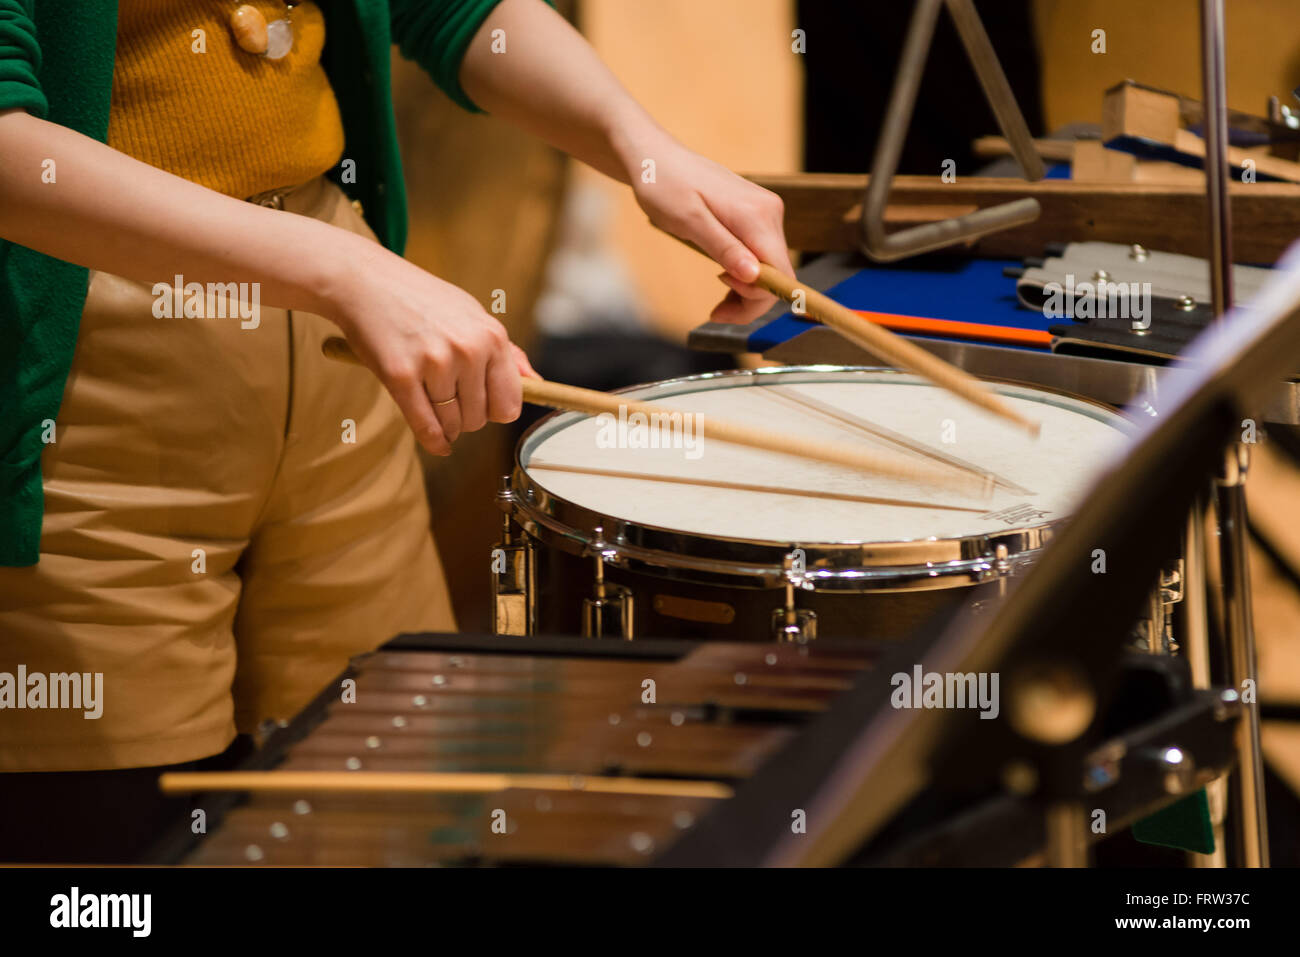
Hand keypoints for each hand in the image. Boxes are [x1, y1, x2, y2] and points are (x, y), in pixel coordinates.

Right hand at [324, 239, 523, 454]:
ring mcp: (434, 363)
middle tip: (450, 399)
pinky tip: (438, 443)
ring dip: (447, 426)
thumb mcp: (473, 315)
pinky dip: (434, 442)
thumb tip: (537, 383)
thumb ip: (507, 352)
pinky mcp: (400, 375)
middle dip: (468, 417)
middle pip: (480, 418)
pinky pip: (426, 427)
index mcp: (492, 336)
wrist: (365, 281)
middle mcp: (467, 350)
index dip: (496, 409)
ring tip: (436, 403)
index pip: (510, 403)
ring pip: (454, 425)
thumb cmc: (423, 300)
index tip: (483, 404)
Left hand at [627, 138, 794, 324]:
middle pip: (777, 273)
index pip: (779, 273)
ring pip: (769, 267)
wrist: (656, 159)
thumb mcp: (689, 222)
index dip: (758, 299)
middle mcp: (769, 212)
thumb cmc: (665, 186)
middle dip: (750, 300)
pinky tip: (724, 279)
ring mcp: (764, 212)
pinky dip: (745, 274)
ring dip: (746, 290)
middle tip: (716, 312)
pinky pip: (760, 254)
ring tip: (717, 302)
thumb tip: (754, 276)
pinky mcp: (755, 215)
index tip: (723, 305)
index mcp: (756, 215)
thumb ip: (724, 248)